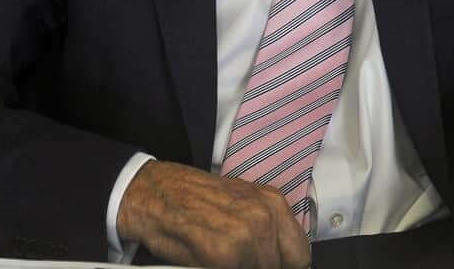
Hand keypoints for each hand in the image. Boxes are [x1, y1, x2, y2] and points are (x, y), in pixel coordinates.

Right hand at [117, 160, 309, 268]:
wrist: (154, 192)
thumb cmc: (195, 199)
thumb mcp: (242, 205)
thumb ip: (267, 231)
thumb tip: (280, 259)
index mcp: (274, 204)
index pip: (299, 255)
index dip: (284, 265)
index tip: (271, 265)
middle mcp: (265, 217)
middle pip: (279, 265)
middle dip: (262, 266)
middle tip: (239, 260)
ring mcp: (246, 235)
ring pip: (261, 268)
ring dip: (243, 267)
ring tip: (223, 258)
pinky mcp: (223, 252)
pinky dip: (222, 268)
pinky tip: (209, 260)